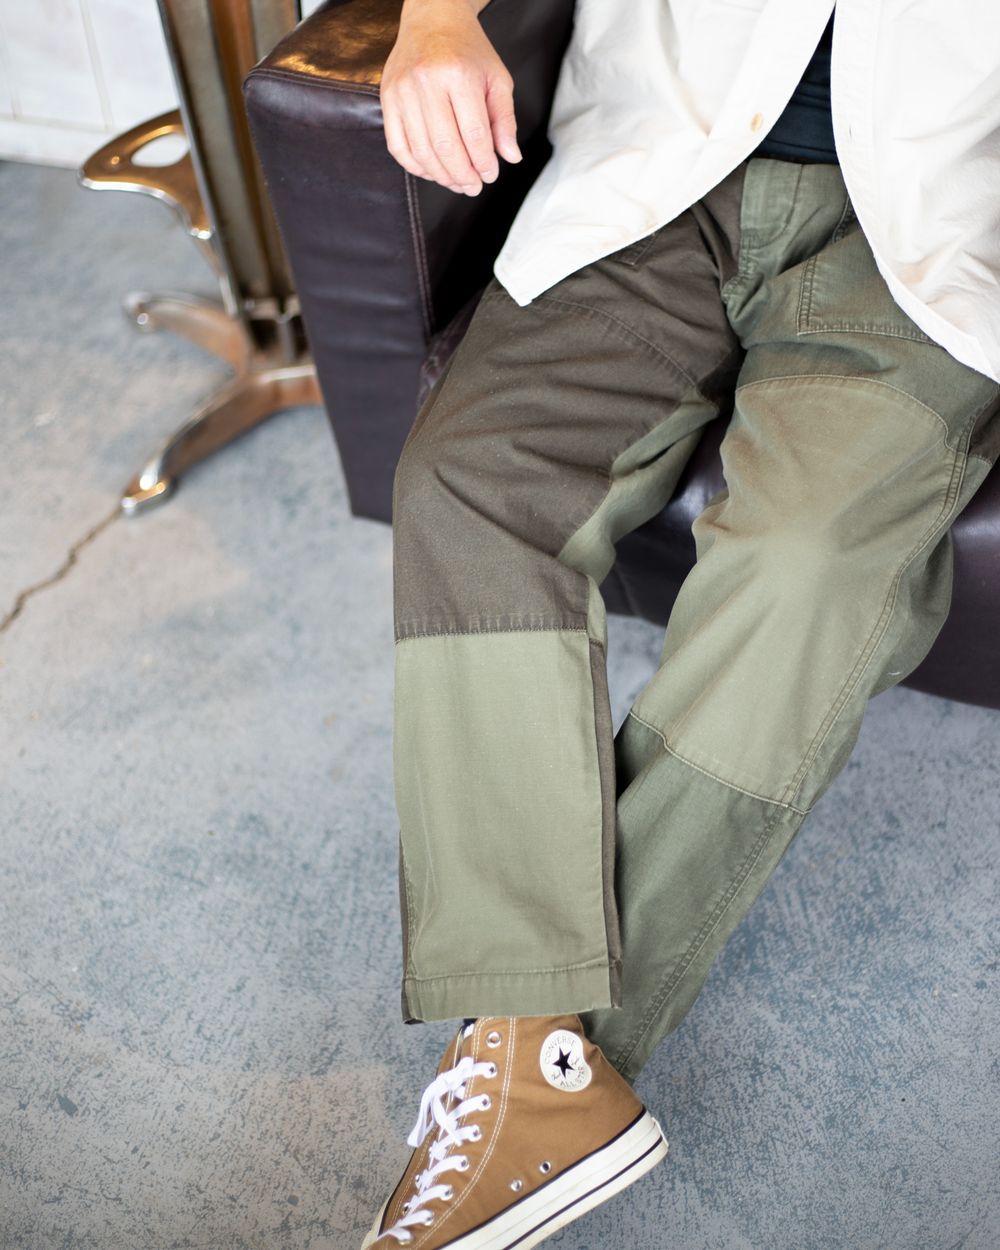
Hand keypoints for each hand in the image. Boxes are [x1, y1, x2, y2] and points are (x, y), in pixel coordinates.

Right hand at [380, 0, 521, 194]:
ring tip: (457, 182)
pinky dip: (416, 166)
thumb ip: (505, 120)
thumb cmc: (468, 51)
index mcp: (458, 74)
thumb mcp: (497, 79)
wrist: (432, 20)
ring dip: (441, 176)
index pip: (474, 135)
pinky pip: (398, 146)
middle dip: (463, 175)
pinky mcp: (387, 99)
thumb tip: (511, 157)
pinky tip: (433, 171)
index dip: (484, 163)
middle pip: (446, 147)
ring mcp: (402, 91)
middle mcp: (426, 82)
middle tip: (474, 187)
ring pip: (422, 152)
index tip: (490, 175)